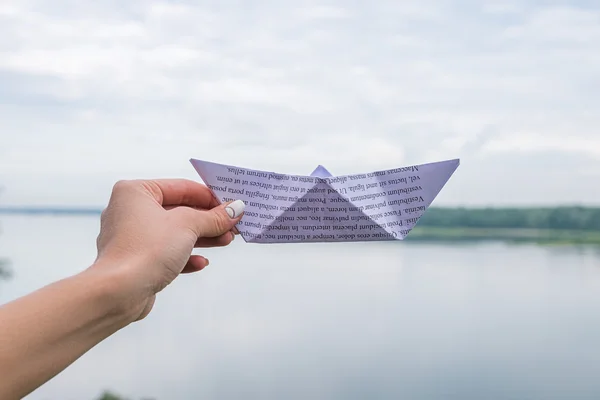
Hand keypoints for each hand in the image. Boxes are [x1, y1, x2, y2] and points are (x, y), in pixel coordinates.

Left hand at [91, 179, 244, 321]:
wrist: (118, 293)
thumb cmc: (146, 250)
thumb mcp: (188, 226)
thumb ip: (214, 217)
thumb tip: (236, 209)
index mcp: (135, 192)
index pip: (181, 187)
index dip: (210, 196)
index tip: (232, 204)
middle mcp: (130, 210)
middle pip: (179, 210)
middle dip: (208, 220)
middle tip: (233, 225)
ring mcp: (131, 237)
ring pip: (174, 232)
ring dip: (202, 237)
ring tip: (225, 241)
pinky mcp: (135, 260)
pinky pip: (165, 252)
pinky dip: (185, 255)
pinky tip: (201, 262)